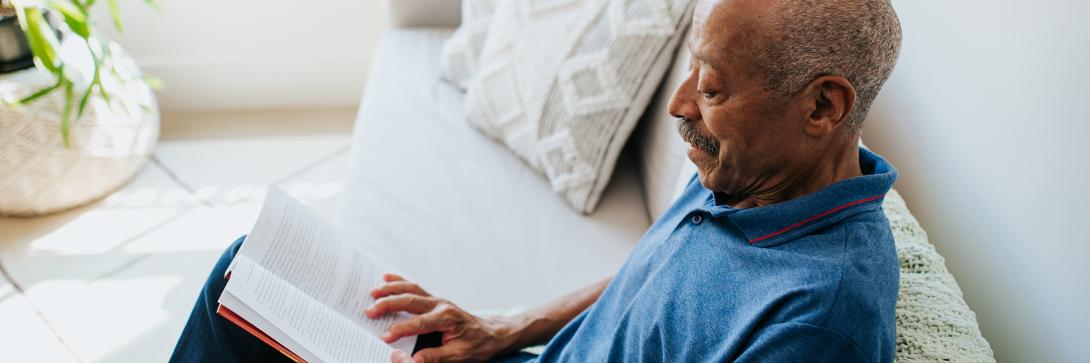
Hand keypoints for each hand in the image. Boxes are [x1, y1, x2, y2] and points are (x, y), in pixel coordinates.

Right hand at [366, 274, 522, 362]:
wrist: (492, 334)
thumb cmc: (477, 346)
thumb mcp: (460, 356)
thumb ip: (436, 357)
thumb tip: (414, 360)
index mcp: (447, 318)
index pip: (419, 324)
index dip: (400, 330)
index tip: (384, 337)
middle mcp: (441, 305)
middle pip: (411, 301)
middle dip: (389, 304)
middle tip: (369, 311)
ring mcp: (438, 300)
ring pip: (411, 290)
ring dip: (391, 289)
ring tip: (372, 292)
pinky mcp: (435, 300)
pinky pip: (415, 288)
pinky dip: (400, 281)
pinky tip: (387, 277)